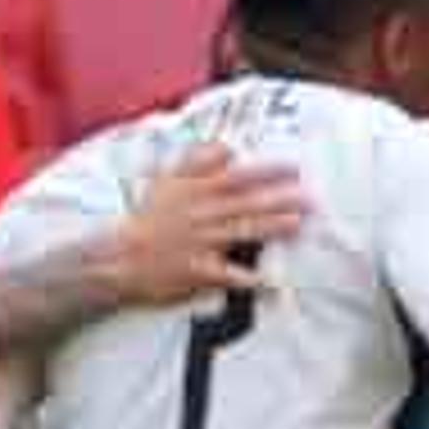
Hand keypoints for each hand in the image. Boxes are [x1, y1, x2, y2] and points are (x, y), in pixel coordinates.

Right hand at [113, 145, 307, 306]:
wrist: (118, 256)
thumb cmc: (147, 220)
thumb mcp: (167, 182)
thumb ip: (198, 162)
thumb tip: (228, 147)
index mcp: (195, 192)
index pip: (237, 177)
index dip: (266, 172)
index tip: (294, 168)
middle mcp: (201, 214)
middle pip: (246, 204)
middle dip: (279, 199)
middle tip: (310, 198)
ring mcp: (200, 243)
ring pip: (241, 232)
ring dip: (270, 228)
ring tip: (297, 225)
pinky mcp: (197, 270)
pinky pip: (227, 274)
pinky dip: (247, 279)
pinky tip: (270, 282)